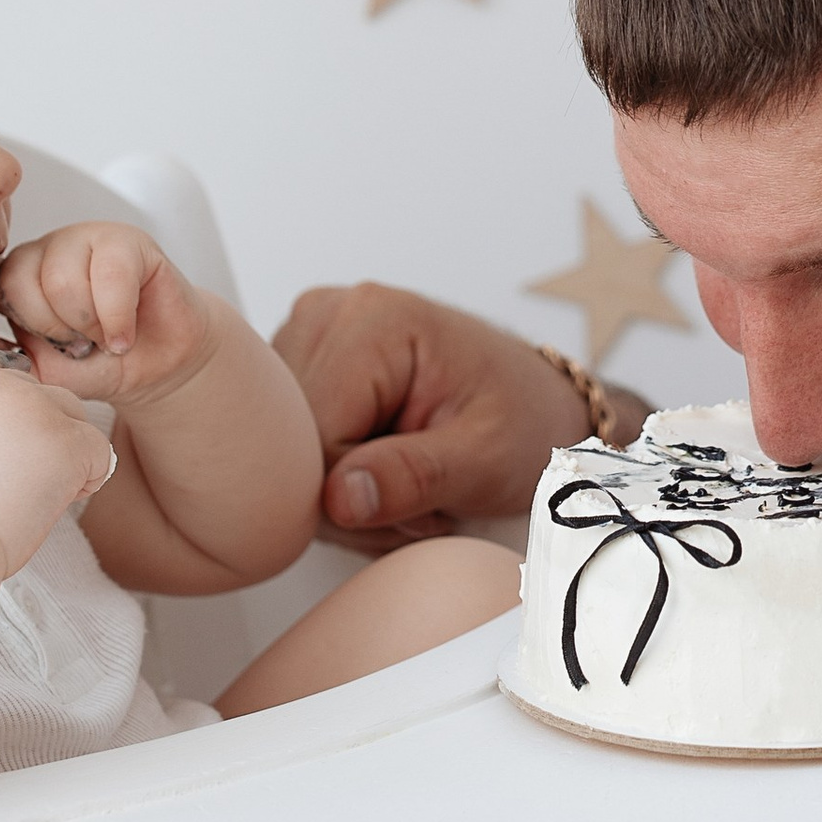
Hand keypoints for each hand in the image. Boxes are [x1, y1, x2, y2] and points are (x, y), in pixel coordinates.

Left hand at [0, 223, 215, 407]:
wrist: (157, 366)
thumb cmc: (101, 364)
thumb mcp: (49, 371)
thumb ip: (14, 359)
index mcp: (22, 273)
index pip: (2, 286)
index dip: (31, 326)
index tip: (59, 345)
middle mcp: (50, 249)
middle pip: (28, 282)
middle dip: (60, 329)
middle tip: (86, 343)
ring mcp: (89, 239)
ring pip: (65, 279)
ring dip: (90, 325)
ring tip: (107, 338)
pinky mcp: (131, 242)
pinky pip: (112, 274)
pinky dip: (117, 317)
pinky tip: (124, 336)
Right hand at [0, 354, 117, 577]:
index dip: (3, 413)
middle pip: (38, 393)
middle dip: (35, 434)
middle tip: (11, 482)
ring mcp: (31, 406)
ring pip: (72, 414)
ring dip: (63, 451)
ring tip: (33, 494)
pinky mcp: (63, 439)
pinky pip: (99, 450)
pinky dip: (89, 479)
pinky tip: (58, 502)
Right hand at [271, 282, 595, 544]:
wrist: (534, 403)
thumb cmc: (522, 418)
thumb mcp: (486, 457)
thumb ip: (415, 476)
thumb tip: (339, 498)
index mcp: (371, 321)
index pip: (315, 441)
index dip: (358, 497)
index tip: (422, 506)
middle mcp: (328, 316)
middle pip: (292, 447)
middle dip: (351, 499)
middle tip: (421, 502)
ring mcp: (310, 338)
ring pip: (287, 454)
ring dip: (344, 494)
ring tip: (408, 482)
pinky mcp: (304, 365)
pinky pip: (292, 445)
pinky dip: (335, 476)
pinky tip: (382, 468)